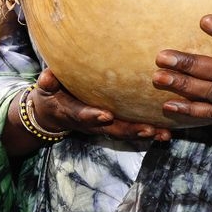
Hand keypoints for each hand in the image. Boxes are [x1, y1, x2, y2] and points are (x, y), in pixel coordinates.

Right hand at [30, 69, 171, 141]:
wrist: (51, 114)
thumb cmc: (50, 95)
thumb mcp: (45, 88)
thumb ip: (48, 82)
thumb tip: (47, 77)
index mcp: (72, 112)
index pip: (82, 115)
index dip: (93, 116)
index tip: (106, 115)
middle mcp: (89, 123)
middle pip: (110, 129)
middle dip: (129, 130)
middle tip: (148, 129)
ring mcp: (102, 127)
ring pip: (124, 133)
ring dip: (143, 134)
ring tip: (163, 134)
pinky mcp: (112, 126)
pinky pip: (130, 131)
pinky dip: (147, 133)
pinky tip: (166, 133)